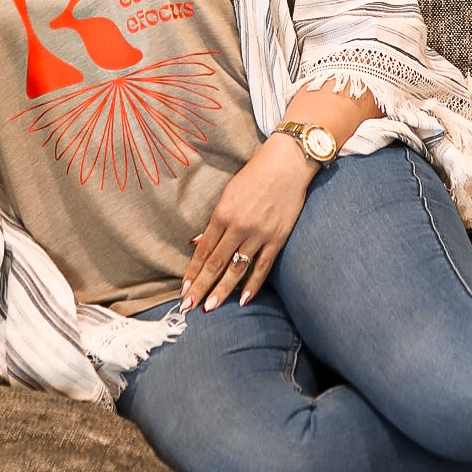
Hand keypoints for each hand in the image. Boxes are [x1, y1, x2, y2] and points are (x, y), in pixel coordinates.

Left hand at [182, 136, 313, 310]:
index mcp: (223, 213)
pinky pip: (262, 267)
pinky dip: (252, 285)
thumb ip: (214, 221)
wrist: (288, 163)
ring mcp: (259, 234)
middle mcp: (239, 226)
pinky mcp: (277, 238)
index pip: (203, 250)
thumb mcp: (228, 193)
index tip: (183, 289)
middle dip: (200, 286)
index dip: (192, 271)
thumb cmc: (255, 175)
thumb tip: (196, 243)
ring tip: (209, 307)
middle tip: (188, 306)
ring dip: (222, 291)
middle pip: (216, 263)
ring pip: (236, 269)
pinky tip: (242, 300)